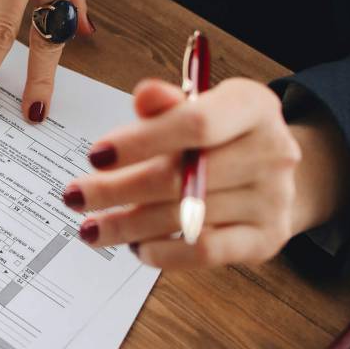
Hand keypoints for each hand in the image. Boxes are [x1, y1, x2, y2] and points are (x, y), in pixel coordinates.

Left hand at [62, 78, 349, 268]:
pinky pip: (205, 252)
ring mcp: (273, 199)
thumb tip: (145, 96)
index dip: (140, 141)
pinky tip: (135, 246)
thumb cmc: (222, 134)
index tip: (95, 155)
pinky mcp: (266, 240)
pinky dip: (163, 252)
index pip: (195, 123)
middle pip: (181, 177)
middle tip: (76, 196)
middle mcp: (271, 151)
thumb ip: (165, 104)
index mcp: (252, 106)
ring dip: (128, 226)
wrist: (273, 172)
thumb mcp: (197, 105)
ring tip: (92, 228)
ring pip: (185, 218)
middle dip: (117, 190)